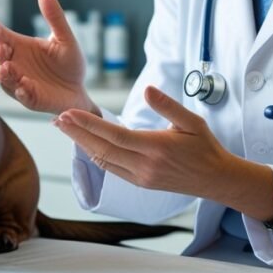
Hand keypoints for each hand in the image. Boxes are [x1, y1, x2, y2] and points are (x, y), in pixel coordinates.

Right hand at [0, 0, 95, 114]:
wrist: (79, 90)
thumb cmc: (69, 63)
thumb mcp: (65, 39)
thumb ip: (55, 18)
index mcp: (20, 46)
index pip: (2, 36)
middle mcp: (15, 64)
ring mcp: (20, 83)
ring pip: (5, 79)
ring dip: (4, 74)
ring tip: (6, 68)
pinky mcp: (30, 99)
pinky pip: (22, 96)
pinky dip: (22, 91)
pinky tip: (24, 86)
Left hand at [54, 85, 272, 219]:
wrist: (216, 179)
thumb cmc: (205, 146)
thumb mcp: (192, 121)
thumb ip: (168, 105)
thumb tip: (147, 89)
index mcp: (156, 148)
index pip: (115, 135)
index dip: (89, 125)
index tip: (70, 113)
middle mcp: (145, 166)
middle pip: (102, 149)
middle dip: (77, 134)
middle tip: (57, 119)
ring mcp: (141, 178)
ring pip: (103, 161)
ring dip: (82, 145)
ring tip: (65, 129)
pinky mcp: (140, 184)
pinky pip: (111, 169)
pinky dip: (95, 155)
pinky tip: (86, 144)